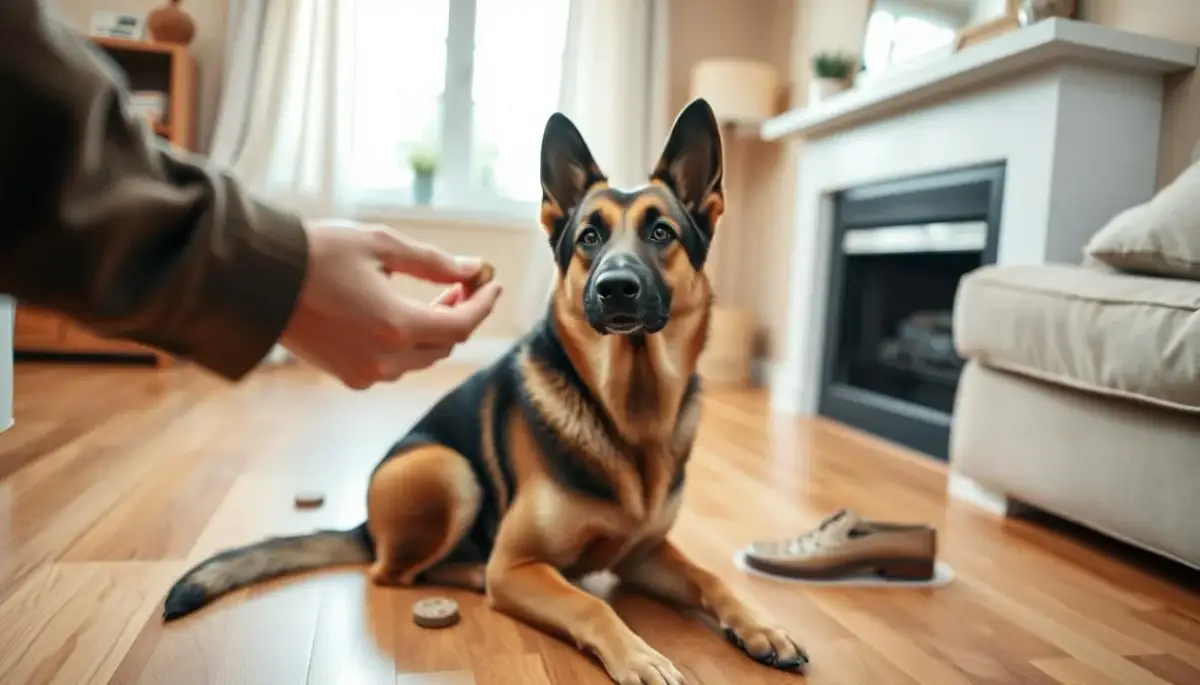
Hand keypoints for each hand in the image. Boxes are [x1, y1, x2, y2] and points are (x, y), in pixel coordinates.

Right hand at [279, 220, 502, 389]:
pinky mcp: (347, 375)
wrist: (255, 279)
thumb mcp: (382, 246)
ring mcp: (364, 373)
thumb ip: (435, 263)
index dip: (483, 305)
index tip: (492, 283)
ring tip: (435, 296)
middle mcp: (384, 360)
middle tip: (460, 285)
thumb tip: (474, 269)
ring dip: (435, 330)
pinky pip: (393, 366)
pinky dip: (408, 343)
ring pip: (420, 358)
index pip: (462, 326)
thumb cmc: (317, 253)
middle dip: (460, 315)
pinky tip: (401, 315)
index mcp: (397, 327)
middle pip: (444, 345)